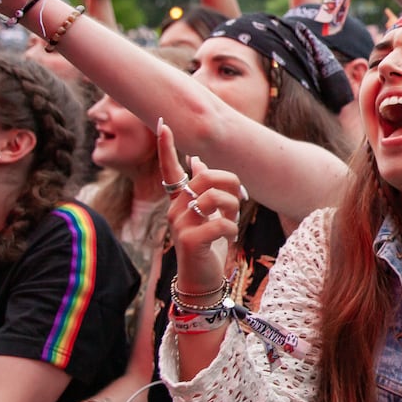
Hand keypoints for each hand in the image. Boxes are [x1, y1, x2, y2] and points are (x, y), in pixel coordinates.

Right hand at [158, 119, 240, 291]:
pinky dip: (231, 229)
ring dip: (232, 209)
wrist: (203, 280)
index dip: (165, 146)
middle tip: (238, 202)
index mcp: (180, 200)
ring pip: (215, 198)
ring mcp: (179, 225)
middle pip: (207, 177)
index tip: (162, 122)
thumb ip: (203, 189)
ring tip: (231, 224)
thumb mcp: (209, 213)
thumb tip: (196, 160)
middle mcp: (175, 209)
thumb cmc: (209, 244)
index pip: (170, 169)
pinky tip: (228, 238)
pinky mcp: (189, 241)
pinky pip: (220, 223)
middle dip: (231, 185)